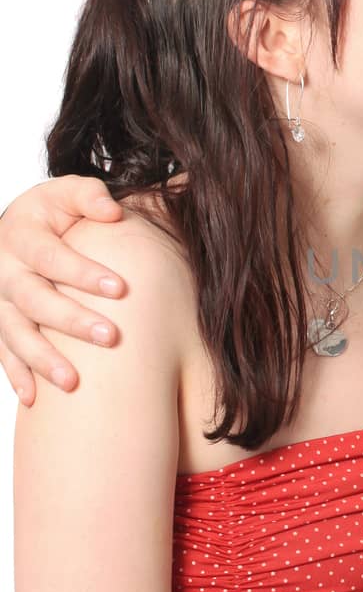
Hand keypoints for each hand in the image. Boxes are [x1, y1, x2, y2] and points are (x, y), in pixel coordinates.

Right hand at [0, 177, 125, 403]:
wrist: (16, 230)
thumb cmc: (53, 213)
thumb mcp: (67, 193)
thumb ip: (89, 196)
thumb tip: (113, 212)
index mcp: (21, 236)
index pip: (52, 257)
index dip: (83, 272)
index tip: (121, 289)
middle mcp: (4, 271)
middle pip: (34, 299)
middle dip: (71, 320)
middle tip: (111, 337)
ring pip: (15, 333)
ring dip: (42, 359)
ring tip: (72, 382)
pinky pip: (3, 352)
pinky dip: (17, 375)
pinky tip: (36, 398)